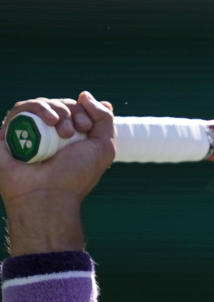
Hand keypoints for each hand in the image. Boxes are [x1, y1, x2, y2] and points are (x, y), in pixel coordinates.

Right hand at [0, 92, 114, 255]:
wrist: (48, 195)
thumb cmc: (76, 175)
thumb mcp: (104, 147)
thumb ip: (104, 119)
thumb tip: (86, 95)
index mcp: (72, 138)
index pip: (76, 109)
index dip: (83, 111)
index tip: (86, 128)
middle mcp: (50, 134)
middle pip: (59, 104)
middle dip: (70, 111)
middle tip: (74, 131)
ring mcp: (29, 132)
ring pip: (41, 104)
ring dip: (56, 109)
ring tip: (61, 130)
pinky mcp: (9, 132)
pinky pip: (20, 109)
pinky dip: (37, 109)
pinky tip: (48, 122)